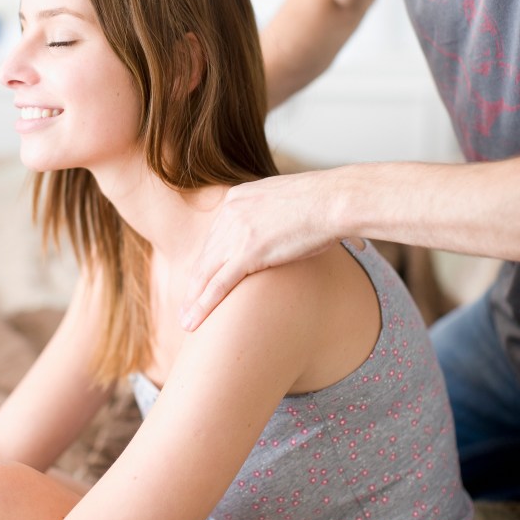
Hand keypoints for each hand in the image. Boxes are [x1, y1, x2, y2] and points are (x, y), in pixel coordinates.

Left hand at [180, 171, 337, 329]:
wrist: (333, 199)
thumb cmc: (323, 202)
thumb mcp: (284, 201)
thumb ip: (271, 214)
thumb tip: (280, 229)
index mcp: (237, 198)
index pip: (215, 236)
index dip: (208, 262)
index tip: (202, 279)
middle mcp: (230, 213)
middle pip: (206, 255)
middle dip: (195, 283)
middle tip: (186, 305)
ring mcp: (237, 232)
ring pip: (206, 273)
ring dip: (194, 300)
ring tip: (187, 321)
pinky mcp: (249, 251)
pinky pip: (219, 284)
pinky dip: (204, 305)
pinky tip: (194, 321)